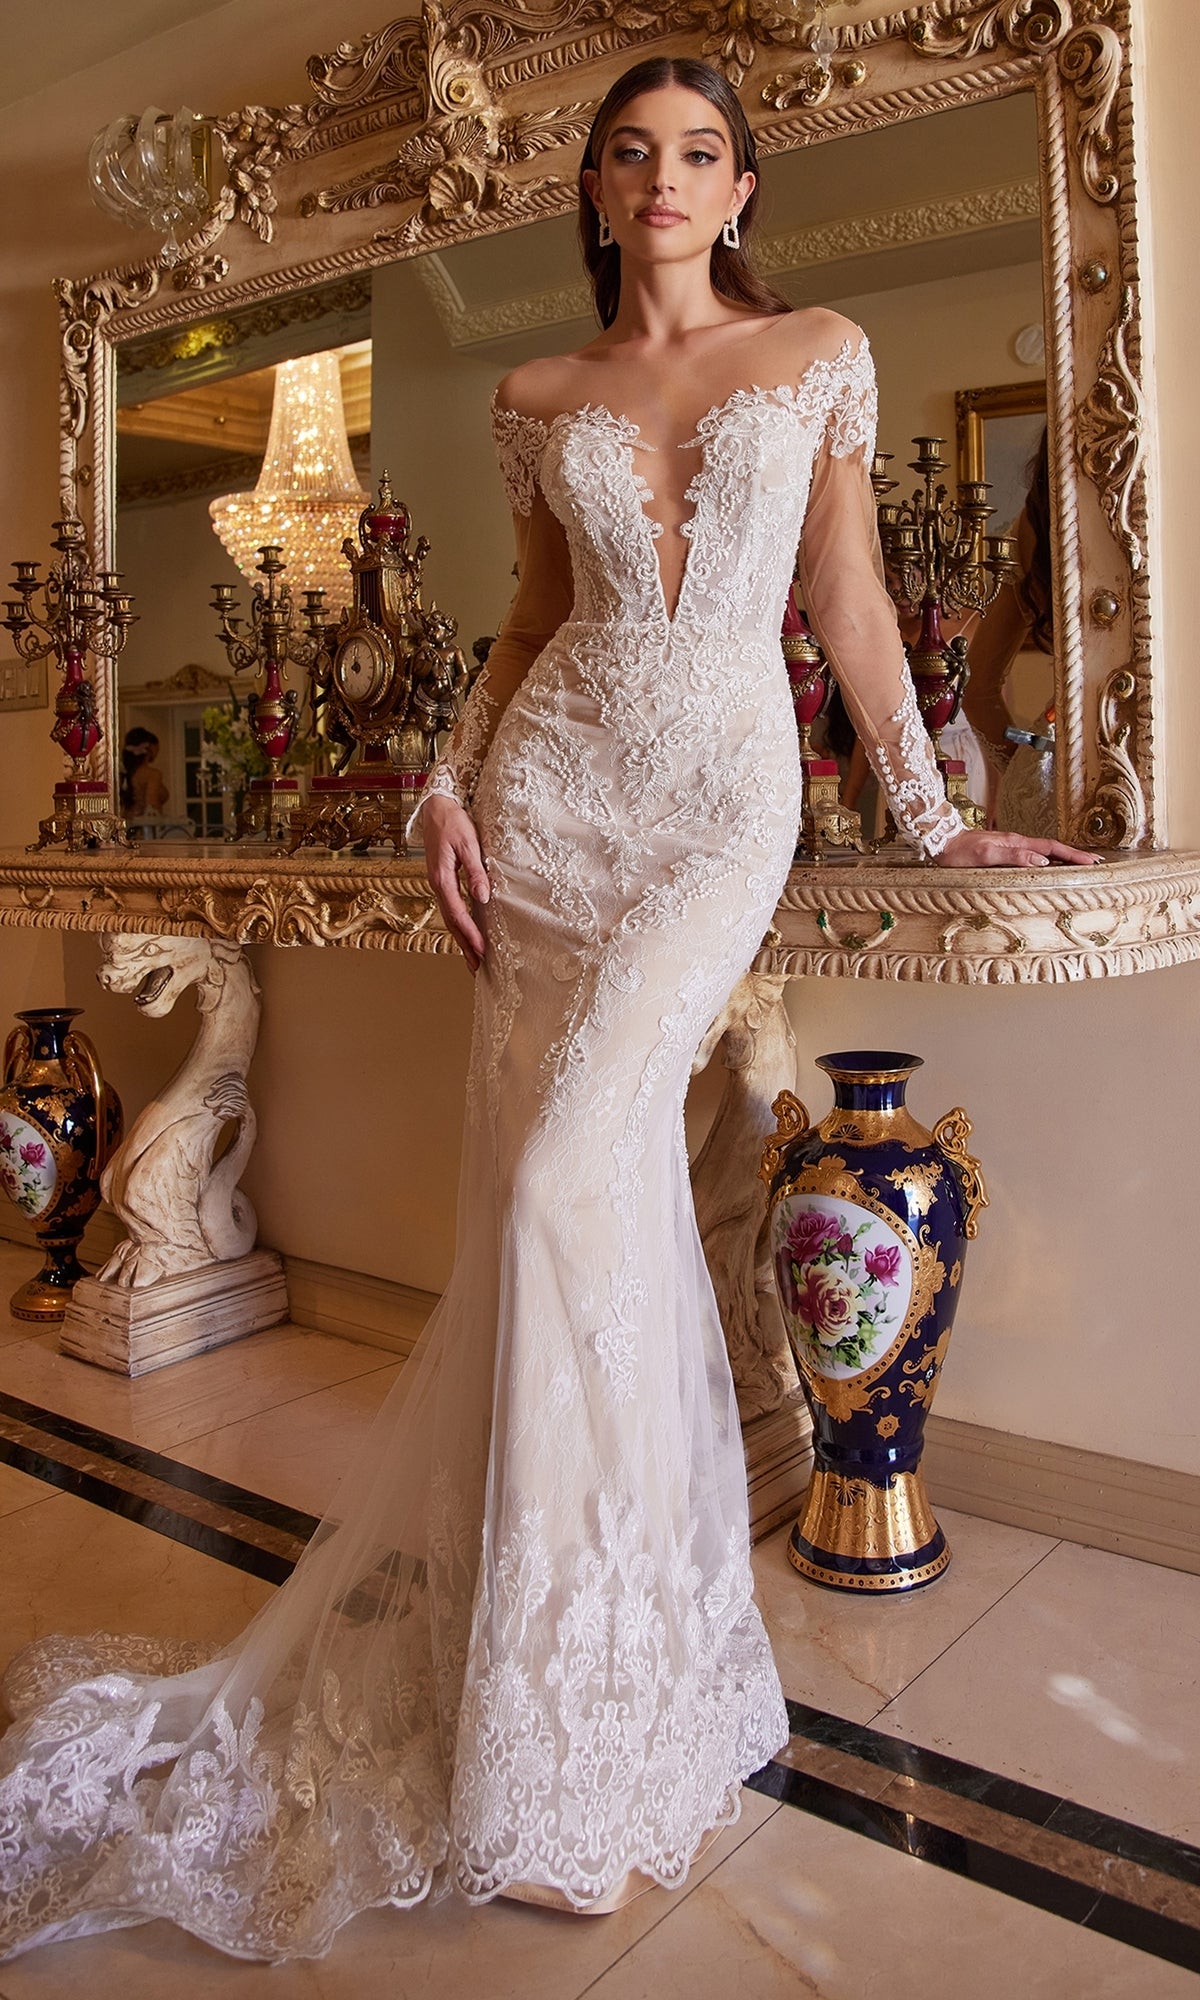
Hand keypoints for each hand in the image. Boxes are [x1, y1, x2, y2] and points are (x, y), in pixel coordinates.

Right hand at [422, 795, 489, 969]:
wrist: (435, 808)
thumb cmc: (453, 823)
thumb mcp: (469, 844)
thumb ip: (475, 871)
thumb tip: (483, 896)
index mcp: (442, 878)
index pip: (457, 912)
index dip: (470, 933)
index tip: (482, 949)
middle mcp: (437, 885)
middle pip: (450, 921)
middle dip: (464, 945)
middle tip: (476, 966)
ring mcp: (438, 883)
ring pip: (449, 917)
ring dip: (460, 938)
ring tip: (471, 958)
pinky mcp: (442, 880)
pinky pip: (450, 907)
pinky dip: (458, 924)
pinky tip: (465, 932)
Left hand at [935, 828, 1100, 868]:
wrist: (941, 841)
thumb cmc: (960, 852)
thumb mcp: (985, 855)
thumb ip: (1013, 856)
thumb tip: (1041, 860)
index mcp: (1017, 843)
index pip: (1052, 848)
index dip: (1073, 855)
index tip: (1093, 861)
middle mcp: (1017, 843)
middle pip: (1053, 848)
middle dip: (1075, 855)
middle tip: (1095, 863)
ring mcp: (1011, 846)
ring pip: (1044, 851)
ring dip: (1063, 857)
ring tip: (1079, 865)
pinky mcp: (1004, 851)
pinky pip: (1032, 855)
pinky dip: (1047, 859)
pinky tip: (1049, 864)